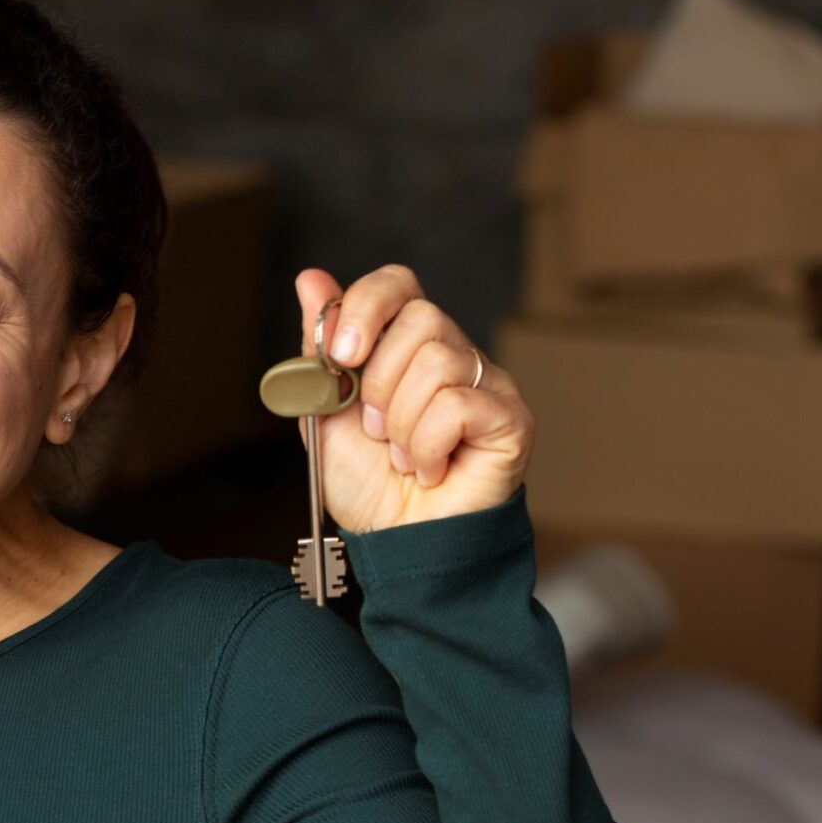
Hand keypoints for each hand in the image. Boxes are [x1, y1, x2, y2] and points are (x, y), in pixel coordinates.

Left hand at [296, 264, 533, 537]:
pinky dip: (427, 446)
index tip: (342, 356)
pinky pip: (459, 405)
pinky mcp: (510, 419)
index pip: (398, 285)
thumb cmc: (368, 485)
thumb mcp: (324, 411)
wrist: (396, 543)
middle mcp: (454, 356)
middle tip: (377, 429)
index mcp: (408, 347)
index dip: (366, 306)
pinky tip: (430, 469)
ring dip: (402, 423)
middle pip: (422, 317)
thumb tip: (311, 279)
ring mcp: (487, 384)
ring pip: (438, 363)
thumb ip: (320, 348)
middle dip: (381, 381)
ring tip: (403, 457)